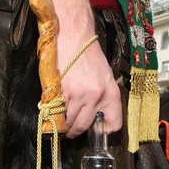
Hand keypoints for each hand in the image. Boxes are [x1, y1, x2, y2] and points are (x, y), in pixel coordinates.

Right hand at [17, 0, 122, 138]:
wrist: (73, 36)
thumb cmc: (87, 53)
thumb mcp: (105, 76)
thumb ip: (103, 97)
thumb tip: (97, 115)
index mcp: (111, 92)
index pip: (114, 123)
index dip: (104, 131)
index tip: (97, 132)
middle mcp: (97, 96)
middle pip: (85, 126)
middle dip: (76, 130)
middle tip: (71, 129)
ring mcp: (79, 94)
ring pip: (70, 120)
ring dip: (64, 122)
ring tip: (61, 118)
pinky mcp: (63, 91)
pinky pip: (58, 111)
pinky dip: (54, 112)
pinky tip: (55, 106)